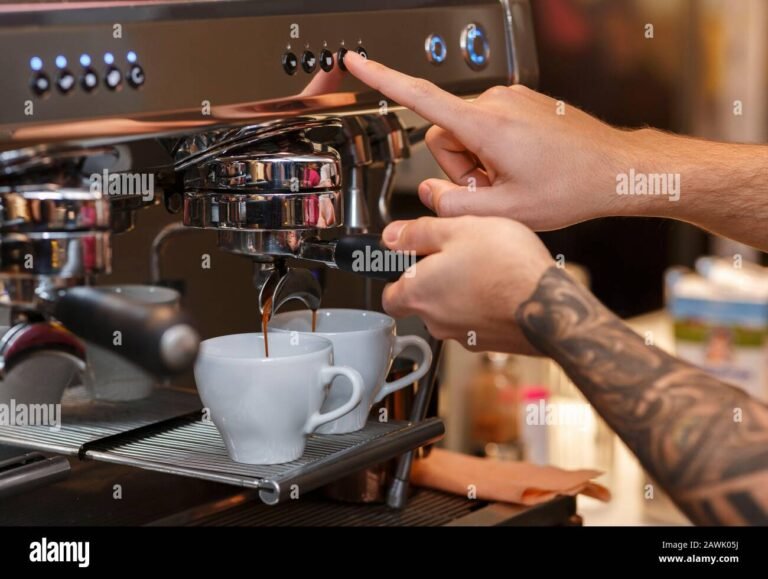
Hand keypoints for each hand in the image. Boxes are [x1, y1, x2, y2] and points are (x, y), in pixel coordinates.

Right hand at [344, 51, 645, 230]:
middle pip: (443, 132)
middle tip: (492, 186)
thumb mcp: (504, 212)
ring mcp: (511, 100)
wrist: (614, 170)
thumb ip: (453, 206)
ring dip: (477, 160)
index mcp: (485, 125)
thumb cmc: (571, 186)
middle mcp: (495, 103)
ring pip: (466, 131)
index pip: (419, 95)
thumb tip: (431, 195)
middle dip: (458, 165)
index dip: (382, 79)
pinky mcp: (521, 102)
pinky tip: (523, 166)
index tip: (357, 62)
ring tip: (511, 178)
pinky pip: (488, 124)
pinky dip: (494, 149)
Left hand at [381, 216, 552, 353]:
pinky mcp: (489, 343)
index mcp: (418, 294)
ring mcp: (463, 336)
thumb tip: (392, 236)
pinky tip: (503, 284)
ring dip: (461, 291)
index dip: (396, 276)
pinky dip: (484, 305)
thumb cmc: (506, 268)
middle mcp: (436, 321)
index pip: (388, 296)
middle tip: (456, 254)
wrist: (550, 306)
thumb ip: (418, 233)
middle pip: (421, 302)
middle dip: (433, 280)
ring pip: (451, 311)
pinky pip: (477, 321)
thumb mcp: (457, 229)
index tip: (409, 260)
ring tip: (486, 265)